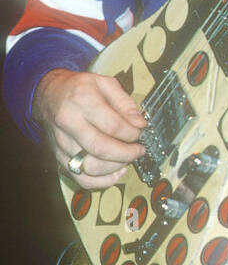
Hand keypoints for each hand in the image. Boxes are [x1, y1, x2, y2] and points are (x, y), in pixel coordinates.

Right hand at [33, 68, 146, 190]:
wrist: (48, 94)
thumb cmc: (79, 88)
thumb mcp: (104, 82)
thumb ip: (125, 102)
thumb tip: (139, 123)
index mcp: (82, 100)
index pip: (113, 125)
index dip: (132, 133)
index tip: (141, 132)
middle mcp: (69, 122)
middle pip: (101, 148)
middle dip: (127, 153)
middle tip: (139, 150)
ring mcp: (62, 142)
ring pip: (90, 167)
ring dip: (115, 167)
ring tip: (128, 159)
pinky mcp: (59, 156)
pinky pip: (80, 178)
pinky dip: (101, 182)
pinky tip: (115, 172)